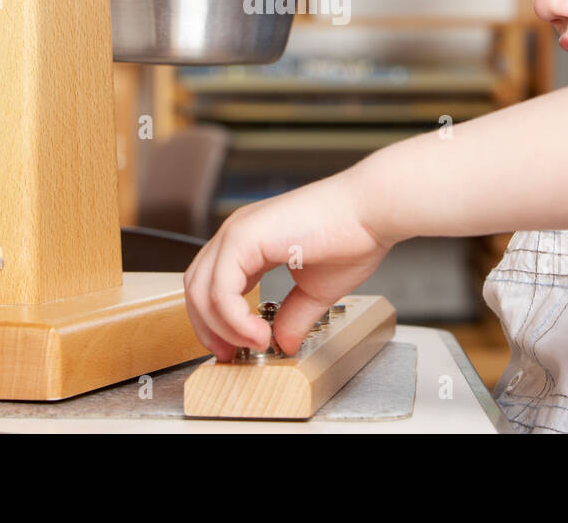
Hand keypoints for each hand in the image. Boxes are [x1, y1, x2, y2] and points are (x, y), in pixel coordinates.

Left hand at [183, 169, 394, 360]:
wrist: (370, 213)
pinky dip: (234, 320)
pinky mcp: (242, 237)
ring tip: (255, 344)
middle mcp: (237, 233)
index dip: (216, 321)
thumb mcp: (315, 290)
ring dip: (223, 328)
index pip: (211, 284)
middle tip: (231, 355)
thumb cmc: (352, 236)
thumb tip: (284, 343)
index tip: (234, 348)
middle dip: (209, 328)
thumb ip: (294, 316)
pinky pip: (220, 290)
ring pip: (201, 291)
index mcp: (250, 241)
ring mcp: (236, 232)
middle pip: (196, 288)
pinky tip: (260, 334)